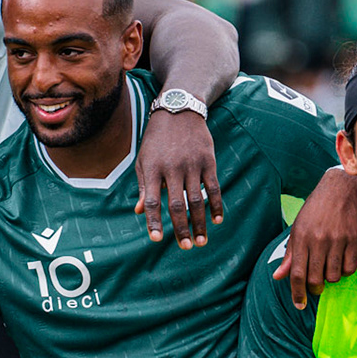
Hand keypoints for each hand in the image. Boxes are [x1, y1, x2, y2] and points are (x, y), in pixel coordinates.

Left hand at [135, 108, 222, 248]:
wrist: (179, 110)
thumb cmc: (157, 139)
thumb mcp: (144, 159)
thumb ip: (144, 186)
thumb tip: (139, 212)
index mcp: (153, 168)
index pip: (153, 200)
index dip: (154, 221)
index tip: (156, 239)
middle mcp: (172, 168)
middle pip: (176, 204)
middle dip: (181, 228)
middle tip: (185, 247)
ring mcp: (192, 164)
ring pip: (196, 200)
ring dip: (199, 222)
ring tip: (201, 241)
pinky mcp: (208, 161)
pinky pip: (214, 187)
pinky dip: (216, 205)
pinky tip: (217, 220)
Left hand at [275, 166, 356, 308]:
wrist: (342, 186)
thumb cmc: (317, 208)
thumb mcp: (299, 227)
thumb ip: (290, 254)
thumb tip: (278, 276)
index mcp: (301, 237)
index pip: (297, 273)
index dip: (297, 293)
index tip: (299, 305)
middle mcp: (318, 240)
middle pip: (315, 278)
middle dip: (315, 287)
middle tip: (317, 284)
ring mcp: (337, 240)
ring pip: (333, 276)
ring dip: (331, 278)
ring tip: (329, 268)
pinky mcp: (354, 239)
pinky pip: (349, 268)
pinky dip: (345, 270)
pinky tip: (342, 261)